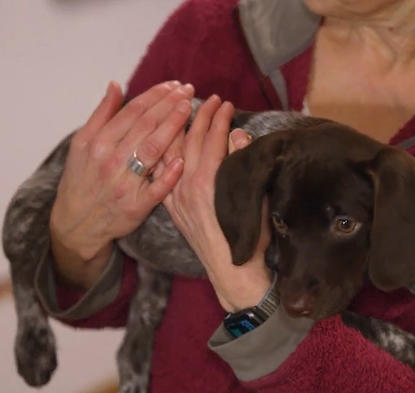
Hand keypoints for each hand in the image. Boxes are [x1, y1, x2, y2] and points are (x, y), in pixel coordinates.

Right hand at [50, 80, 193, 287]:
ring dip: (173, 127)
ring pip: (153, 150)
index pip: (132, 112)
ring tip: (188, 109)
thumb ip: (101, 115)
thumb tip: (116, 85)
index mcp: (98, 143)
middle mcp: (111, 161)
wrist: (76, 224)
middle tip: (187, 90)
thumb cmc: (82, 180)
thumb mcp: (81, 144)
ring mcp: (124, 184)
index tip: (172, 85)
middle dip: (169, 105)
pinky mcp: (135, 206)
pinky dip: (169, 174)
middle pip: (146, 126)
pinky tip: (183, 158)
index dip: (155, 96)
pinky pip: (156, 188)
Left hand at [163, 96, 270, 311]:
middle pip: (191, 140)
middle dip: (200, 116)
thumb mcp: (253, 198)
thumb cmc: (250, 239)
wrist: (234, 272)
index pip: (213, 138)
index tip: (226, 103)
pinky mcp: (171, 208)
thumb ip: (243, 163)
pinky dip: (164, 154)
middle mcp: (187, 187)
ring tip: (183, 111)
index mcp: (209, 182)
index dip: (220, 118)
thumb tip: (237, 135)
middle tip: (209, 99)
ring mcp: (176, 197)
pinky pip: (161, 174)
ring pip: (171, 154)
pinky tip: (165, 142)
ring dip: (177, 129)